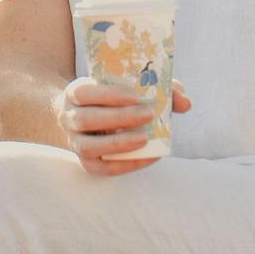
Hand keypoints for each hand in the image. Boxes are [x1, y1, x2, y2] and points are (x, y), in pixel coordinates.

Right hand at [57, 76, 192, 178]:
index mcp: (76, 93)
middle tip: (148, 114)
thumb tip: (186, 103)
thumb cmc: (113, 97)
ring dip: (117, 144)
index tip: (136, 95)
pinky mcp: (86, 161)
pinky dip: (124, 165)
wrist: (83, 114)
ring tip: (144, 139)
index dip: (108, 95)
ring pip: (88, 147)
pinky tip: (147, 158)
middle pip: (86, 119)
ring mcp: (75, 142)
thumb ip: (160, 88)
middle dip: (119, 118)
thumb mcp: (127, 85)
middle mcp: (69, 118)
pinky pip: (100, 168)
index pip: (85, 93)